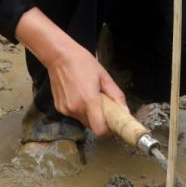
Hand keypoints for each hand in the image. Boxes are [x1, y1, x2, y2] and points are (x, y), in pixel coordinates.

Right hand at [16, 8, 124, 136]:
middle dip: (99, 119)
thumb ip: (116, 96)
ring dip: (89, 113)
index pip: (99, 130)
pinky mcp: (59, 108)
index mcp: (88, 101)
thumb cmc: (82, 62)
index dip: (108, 130)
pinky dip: (78, 108)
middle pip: (92, 126)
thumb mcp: (104, 76)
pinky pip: (73, 114)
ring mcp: (65, 109)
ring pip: (83, 120)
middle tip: (102, 103)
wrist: (59, 56)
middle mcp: (75, 108)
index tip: (112, 123)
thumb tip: (125, 111)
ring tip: (88, 94)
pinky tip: (77, 93)